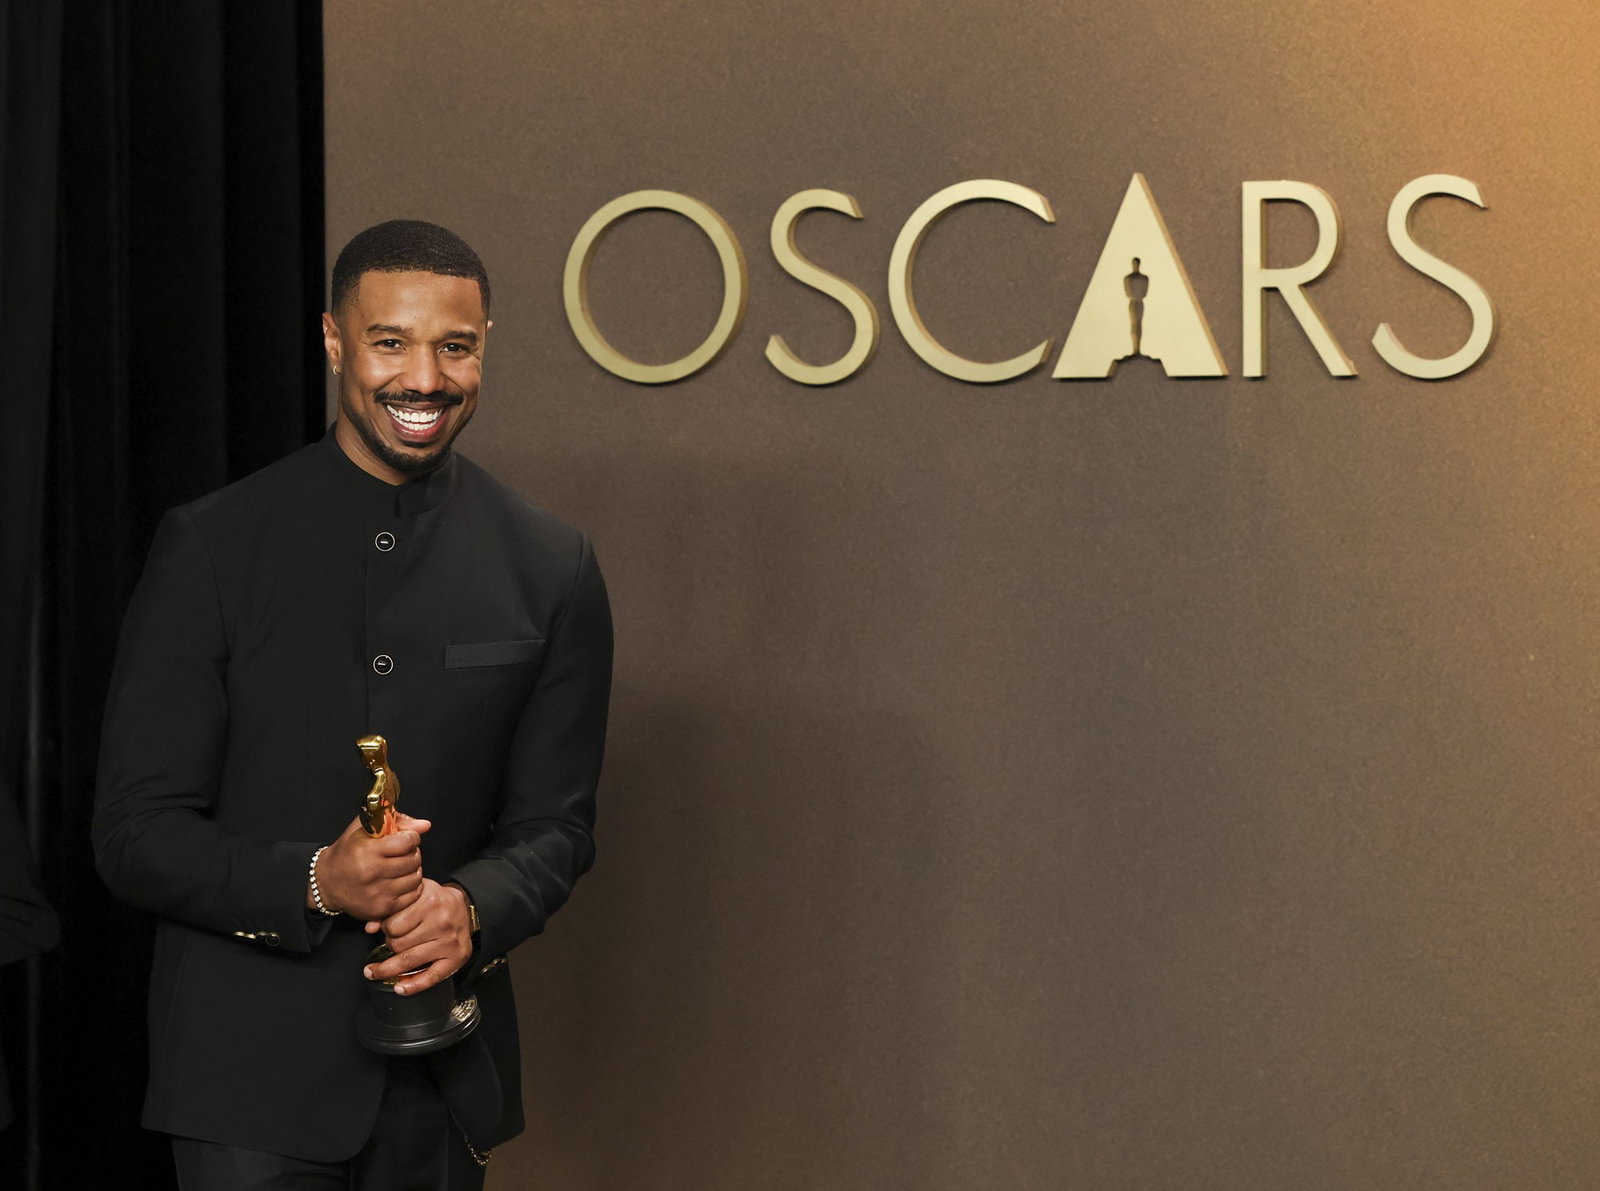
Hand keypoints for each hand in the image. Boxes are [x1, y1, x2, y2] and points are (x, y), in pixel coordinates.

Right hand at [309, 813, 430, 920]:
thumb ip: (395, 820)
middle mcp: (372, 873)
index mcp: (367, 850)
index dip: (411, 837)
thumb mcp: (364, 829)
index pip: (408, 841)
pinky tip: (399, 881)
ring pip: (416, 878)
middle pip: (414, 859)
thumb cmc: (347, 852)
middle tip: (402, 854)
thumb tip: (425, 825)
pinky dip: (411, 887)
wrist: (327, 883)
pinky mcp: (382, 909)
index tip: (406, 838)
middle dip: (412, 853)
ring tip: (400, 867)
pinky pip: (413, 895)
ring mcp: (377, 894)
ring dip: (413, 870)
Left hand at [363, 879, 473, 995]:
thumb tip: (370, 928)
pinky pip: (431, 977)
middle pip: (398, 944)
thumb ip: (391, 909)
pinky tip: (400, 988)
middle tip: (391, 943)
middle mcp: (441, 921)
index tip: (386, 930)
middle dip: (389, 946)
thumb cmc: (435, 901)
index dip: (385, 929)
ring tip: (378, 971)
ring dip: (390, 968)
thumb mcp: (414, 895)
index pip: (392, 925)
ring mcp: (449, 941)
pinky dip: (413, 986)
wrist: (463, 907)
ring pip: (408, 960)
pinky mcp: (457, 957)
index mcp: (429, 901)